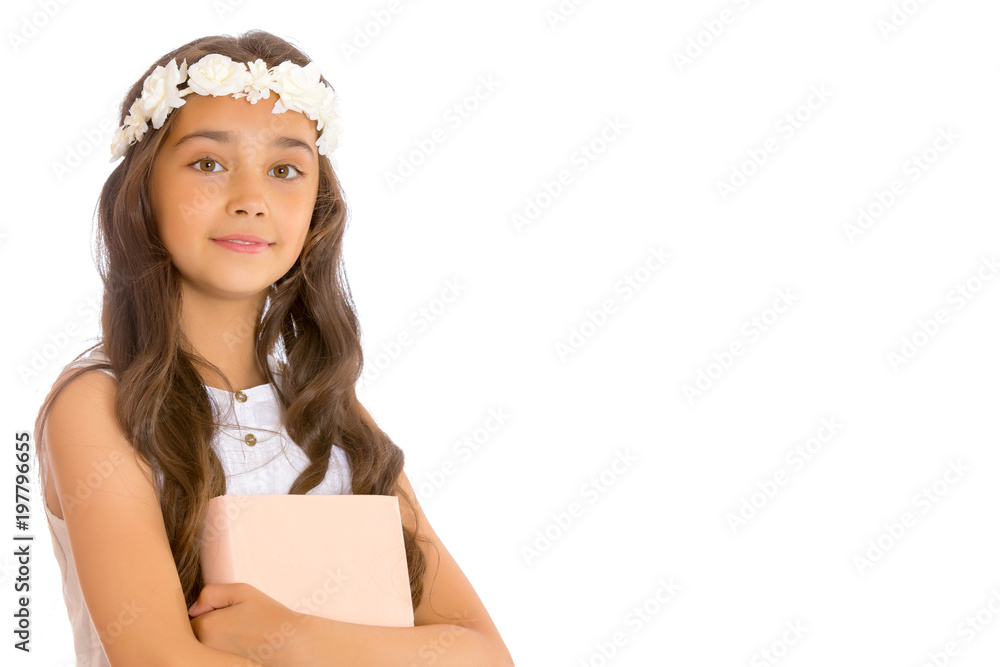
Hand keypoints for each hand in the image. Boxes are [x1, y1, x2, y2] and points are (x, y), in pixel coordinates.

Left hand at [188, 582, 306, 666]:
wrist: (290, 645)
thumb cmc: (269, 617)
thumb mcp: (242, 591)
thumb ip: (211, 592)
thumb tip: (193, 608)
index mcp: (206, 628)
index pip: (192, 616)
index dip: (209, 610)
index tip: (228, 612)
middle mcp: (204, 649)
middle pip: (194, 632)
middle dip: (208, 625)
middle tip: (234, 623)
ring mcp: (212, 661)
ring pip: (202, 645)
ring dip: (213, 639)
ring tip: (238, 635)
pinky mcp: (221, 666)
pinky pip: (212, 656)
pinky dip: (221, 651)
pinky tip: (239, 647)